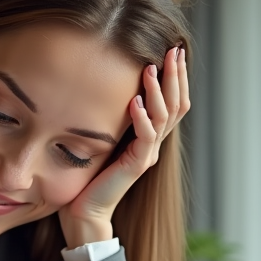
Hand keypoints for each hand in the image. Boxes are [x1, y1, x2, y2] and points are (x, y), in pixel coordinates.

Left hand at [59, 45, 190, 247]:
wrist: (84, 210)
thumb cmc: (89, 174)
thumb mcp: (105, 136)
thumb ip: (114, 116)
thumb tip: (110, 85)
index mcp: (149, 136)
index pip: (173, 101)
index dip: (177, 77)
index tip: (174, 50)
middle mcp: (153, 144)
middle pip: (176, 105)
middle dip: (176, 76)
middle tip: (174, 50)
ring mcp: (147, 155)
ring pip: (164, 117)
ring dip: (158, 91)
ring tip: (151, 68)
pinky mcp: (136, 166)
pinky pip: (146, 138)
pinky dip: (141, 117)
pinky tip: (134, 101)